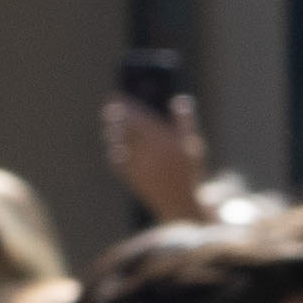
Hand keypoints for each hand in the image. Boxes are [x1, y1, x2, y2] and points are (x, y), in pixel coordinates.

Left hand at [99, 91, 210, 228]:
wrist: (184, 205)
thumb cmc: (190, 172)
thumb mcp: (193, 145)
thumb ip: (185, 121)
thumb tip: (180, 99)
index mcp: (164, 141)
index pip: (137, 119)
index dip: (125, 107)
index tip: (116, 98)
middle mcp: (149, 152)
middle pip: (126, 130)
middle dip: (115, 117)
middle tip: (109, 109)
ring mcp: (139, 166)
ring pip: (119, 144)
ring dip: (112, 133)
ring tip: (109, 127)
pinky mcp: (132, 179)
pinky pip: (117, 162)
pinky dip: (113, 152)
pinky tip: (113, 148)